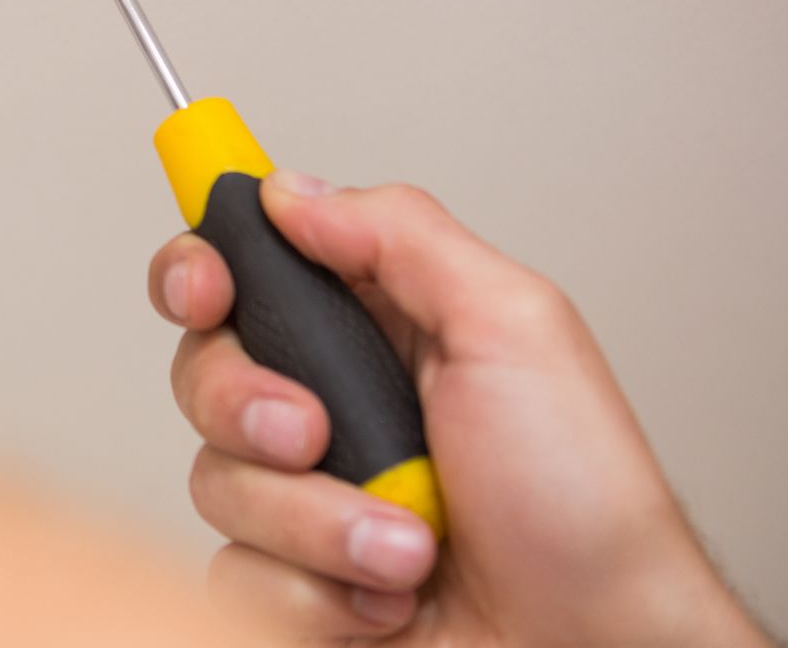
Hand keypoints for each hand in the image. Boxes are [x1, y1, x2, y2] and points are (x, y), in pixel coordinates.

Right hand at [150, 173, 773, 645]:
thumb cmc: (586, 506)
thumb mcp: (515, 328)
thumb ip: (400, 235)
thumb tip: (292, 189)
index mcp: (377, 324)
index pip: (248, 264)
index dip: (201, 266)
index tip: (206, 289)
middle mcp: (332, 403)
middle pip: (203, 368)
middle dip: (246, 404)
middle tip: (317, 434)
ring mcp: (309, 497)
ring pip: (217, 480)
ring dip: (316, 521)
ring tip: (405, 547)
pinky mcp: (296, 581)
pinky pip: (235, 574)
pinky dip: (315, 591)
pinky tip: (385, 599)